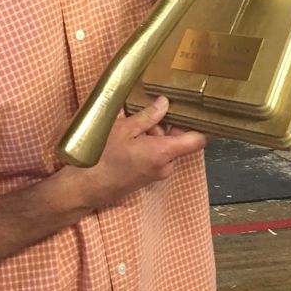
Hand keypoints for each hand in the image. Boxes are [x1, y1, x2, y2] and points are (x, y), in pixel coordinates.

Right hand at [73, 96, 206, 210]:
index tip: (204, 111)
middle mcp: (165, 166)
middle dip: (166, 125)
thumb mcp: (124, 129)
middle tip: (147, 113)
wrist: (85, 187)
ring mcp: (156, 173)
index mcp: (163, 153)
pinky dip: (148, 145)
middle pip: (178, 140)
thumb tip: (164, 103)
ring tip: (132, 125)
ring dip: (154, 135)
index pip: (197, 140)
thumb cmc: (102, 158)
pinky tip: (129, 138)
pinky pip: (156, 157)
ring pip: (166, 148)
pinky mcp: (147, 177)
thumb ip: (147, 116)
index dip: (205, 125)